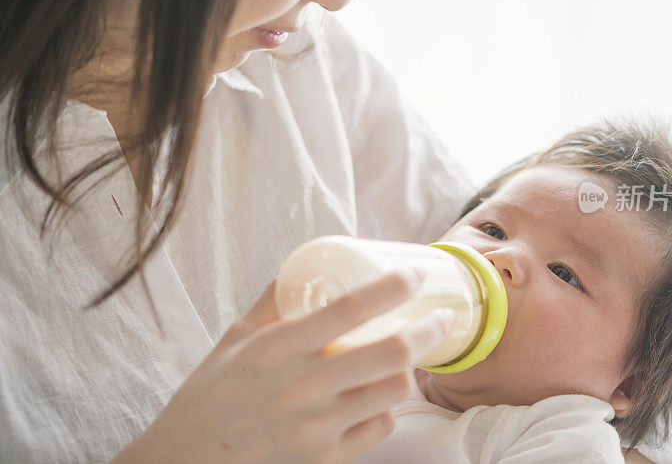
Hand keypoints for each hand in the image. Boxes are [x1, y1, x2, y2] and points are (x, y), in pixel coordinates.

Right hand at [113, 270, 455, 463]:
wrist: (188, 460)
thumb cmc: (210, 394)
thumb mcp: (235, 338)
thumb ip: (271, 301)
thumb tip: (300, 268)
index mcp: (278, 348)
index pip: (350, 309)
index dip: (394, 286)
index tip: (416, 274)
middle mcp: (302, 386)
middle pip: (392, 353)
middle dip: (430, 329)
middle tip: (441, 316)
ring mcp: (317, 427)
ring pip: (394, 391)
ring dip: (409, 369)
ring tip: (409, 355)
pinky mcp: (325, 458)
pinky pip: (379, 427)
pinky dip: (387, 407)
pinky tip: (377, 396)